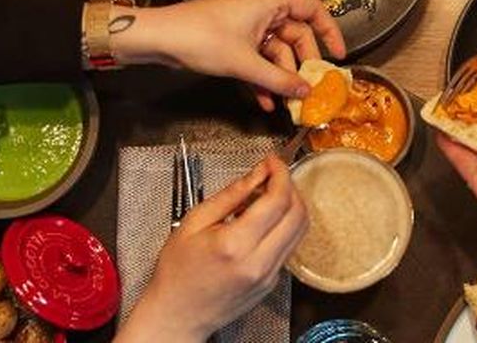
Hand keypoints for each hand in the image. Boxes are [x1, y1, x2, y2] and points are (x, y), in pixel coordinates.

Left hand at [115, 0, 346, 111]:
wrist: (160, 38)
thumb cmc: (200, 37)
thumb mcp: (245, 63)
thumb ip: (279, 79)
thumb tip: (306, 90)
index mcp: (271, 1)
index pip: (314, 10)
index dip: (330, 32)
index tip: (338, 56)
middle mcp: (263, 9)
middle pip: (296, 36)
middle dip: (302, 65)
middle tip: (310, 89)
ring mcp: (248, 24)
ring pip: (276, 52)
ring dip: (280, 77)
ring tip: (286, 103)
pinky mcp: (234, 39)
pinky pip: (258, 59)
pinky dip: (262, 78)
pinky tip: (264, 101)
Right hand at [121, 156, 305, 342]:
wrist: (176, 315)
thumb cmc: (177, 273)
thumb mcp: (193, 223)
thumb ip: (231, 195)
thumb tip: (258, 173)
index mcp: (235, 245)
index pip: (278, 200)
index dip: (280, 173)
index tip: (273, 161)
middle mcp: (258, 262)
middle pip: (298, 213)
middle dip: (290, 186)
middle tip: (272, 175)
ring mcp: (269, 275)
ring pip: (300, 229)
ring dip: (291, 205)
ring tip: (266, 197)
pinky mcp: (272, 282)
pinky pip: (290, 245)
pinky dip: (285, 225)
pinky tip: (263, 221)